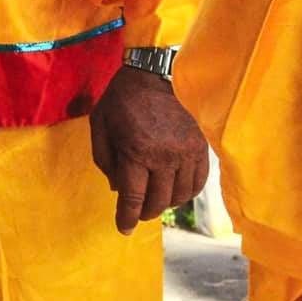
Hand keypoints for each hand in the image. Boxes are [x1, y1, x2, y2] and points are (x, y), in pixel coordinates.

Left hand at [89, 65, 210, 233]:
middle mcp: (164, 157)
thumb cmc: (124, 98)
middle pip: (157, 203)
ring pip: (179, 197)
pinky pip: (198, 183)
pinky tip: (174, 190)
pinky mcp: (201, 148)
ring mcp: (186, 153)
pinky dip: (185, 193)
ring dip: (165, 204)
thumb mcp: (100, 125)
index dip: (126, 219)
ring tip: (155, 199)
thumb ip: (104, 160)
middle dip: (144, 213)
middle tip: (137, 212)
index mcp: (136, 152)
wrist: (159, 72)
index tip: (124, 229)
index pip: (133, 199)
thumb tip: (117, 189)